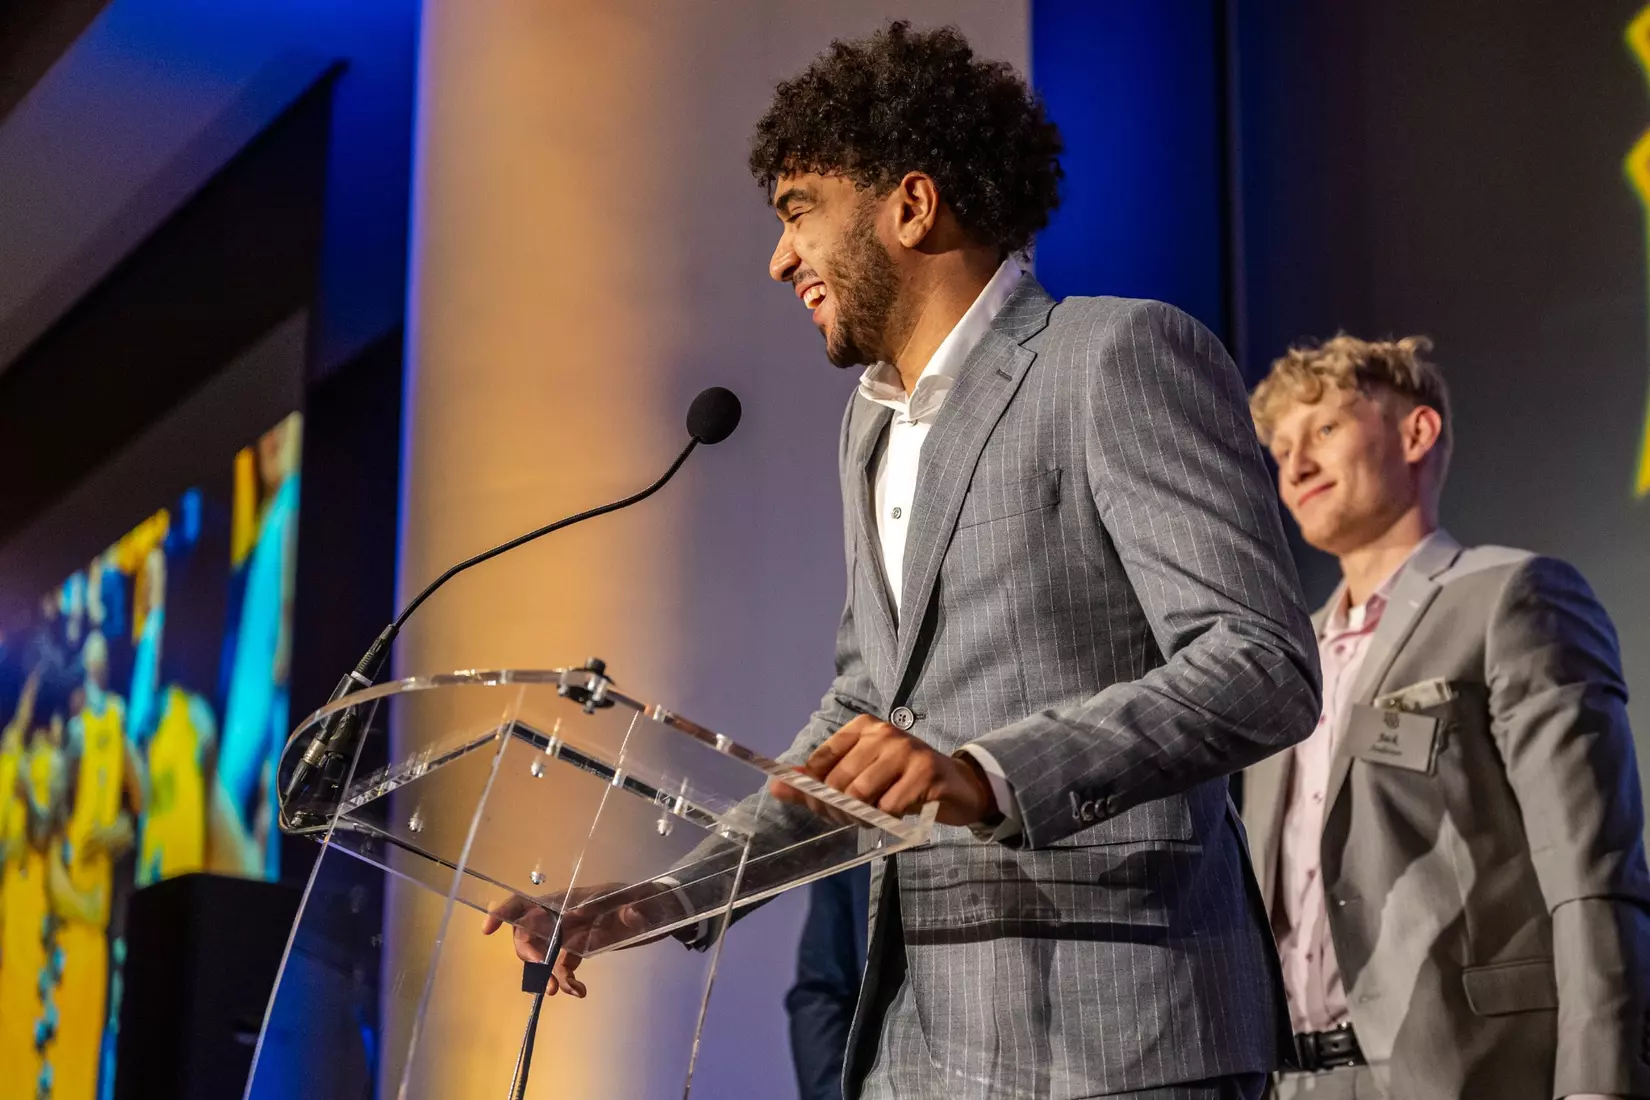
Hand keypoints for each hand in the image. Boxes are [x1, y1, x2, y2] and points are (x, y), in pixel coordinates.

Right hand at [480, 881, 682, 997]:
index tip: (488, 930)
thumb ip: (635, 910)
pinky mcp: (581, 947)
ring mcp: (572, 932)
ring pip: (544, 954)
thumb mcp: (645, 903)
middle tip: (547, 976)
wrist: (664, 909)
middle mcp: (565, 914)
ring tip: (565, 989)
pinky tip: (580, 991)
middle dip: (531, 956)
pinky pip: (563, 966)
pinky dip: (567, 980)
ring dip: (547, 973)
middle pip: (528, 933)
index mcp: (572, 898)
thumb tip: (612, 915)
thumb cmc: (651, 899)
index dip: (505, 912)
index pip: (530, 901)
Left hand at [768, 714, 995, 826]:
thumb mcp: (861, 777)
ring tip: (876, 817)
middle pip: (839, 782)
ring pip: (861, 795)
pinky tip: (897, 817)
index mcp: (862, 727)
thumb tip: (775, 787)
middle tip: (853, 819)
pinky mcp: (925, 771)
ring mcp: (906, 749)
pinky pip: (889, 807)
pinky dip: (887, 820)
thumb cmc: (903, 781)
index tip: (825, 806)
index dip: (814, 791)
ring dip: (862, 817)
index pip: (820, 761)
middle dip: (838, 809)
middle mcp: (882, 732)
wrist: (958, 786)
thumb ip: (818, 782)